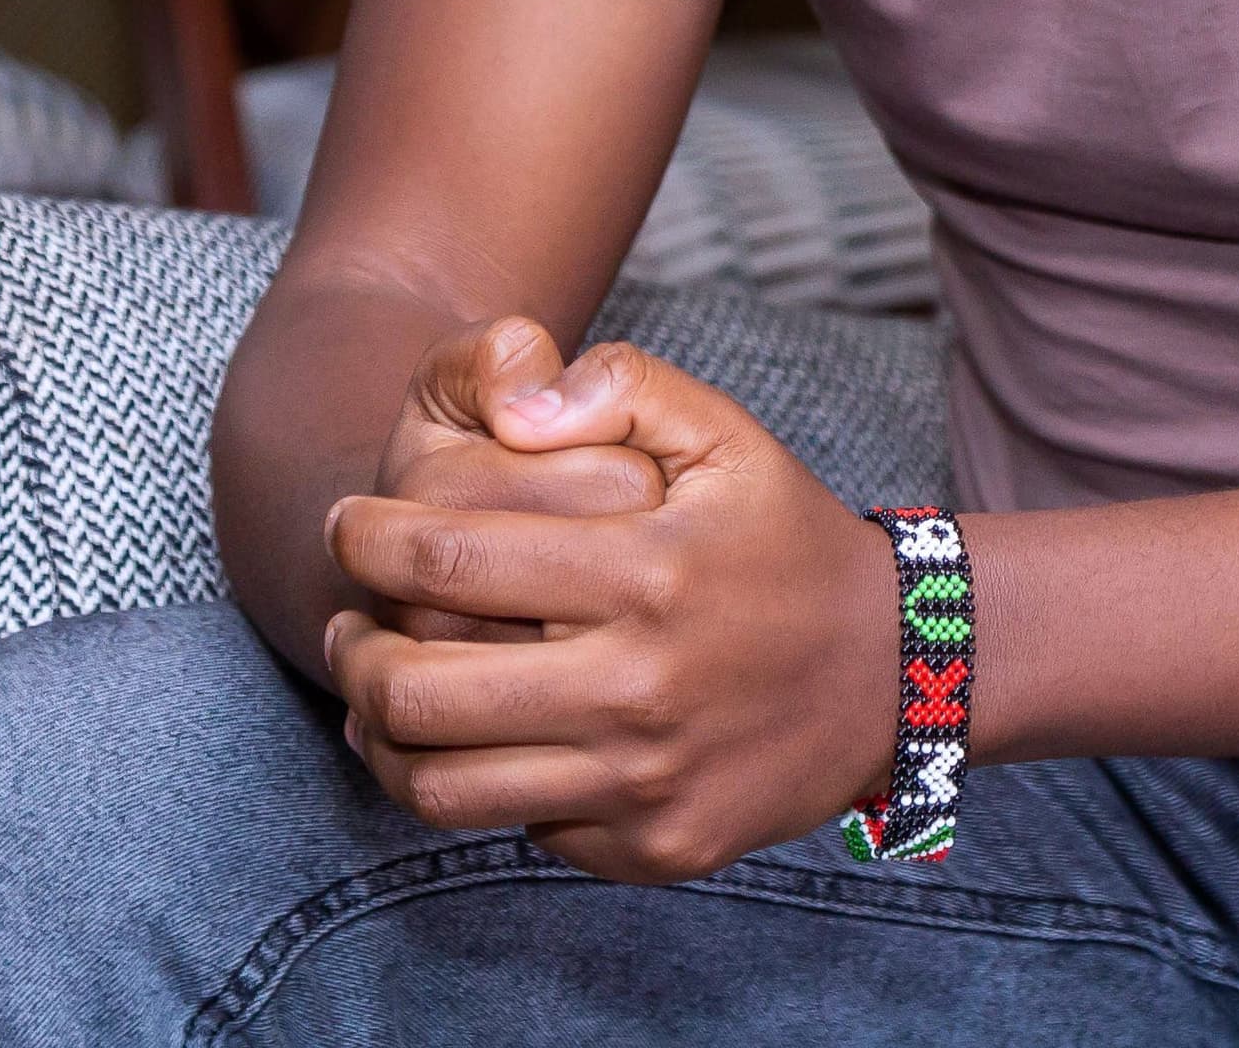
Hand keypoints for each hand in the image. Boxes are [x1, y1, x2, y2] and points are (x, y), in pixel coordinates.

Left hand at [325, 343, 902, 881]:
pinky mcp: (654, 849)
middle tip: (344, 617)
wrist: (893, 671)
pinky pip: (520, 829)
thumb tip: (510, 405)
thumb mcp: (724, 432)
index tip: (345, 522)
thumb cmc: (783, 538)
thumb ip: (618, 388)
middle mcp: (640, 686)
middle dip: (351, 648)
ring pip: (444, 786)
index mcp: (647, 570)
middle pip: (417, 689)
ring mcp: (645, 782)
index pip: (447, 557)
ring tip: (376, 689)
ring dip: (382, 735)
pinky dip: (478, 785)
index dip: (366, 537)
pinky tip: (479, 739)